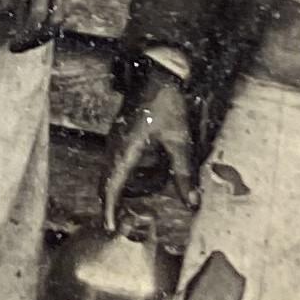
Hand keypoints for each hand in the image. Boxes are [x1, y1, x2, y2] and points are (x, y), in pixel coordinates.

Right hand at [103, 63, 195, 227]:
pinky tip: (149, 170)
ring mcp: (115, 140)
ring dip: (127, 186)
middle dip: (113, 202)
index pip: (111, 187)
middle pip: (107, 182)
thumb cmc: (167, 103)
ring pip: (114, 172)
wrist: (157, 72)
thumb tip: (191, 203)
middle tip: (120, 221)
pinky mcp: (121, 136)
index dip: (108, 209)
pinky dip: (130, 174)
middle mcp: (115, 147)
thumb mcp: (180, 140)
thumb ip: (184, 174)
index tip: (109, 227)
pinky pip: (120, 161)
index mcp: (126, 150)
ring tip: (144, 190)